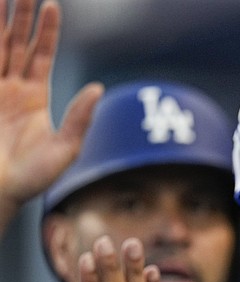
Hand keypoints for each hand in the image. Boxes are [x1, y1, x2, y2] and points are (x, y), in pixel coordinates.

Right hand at [0, 0, 102, 230]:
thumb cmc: (33, 178)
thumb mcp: (65, 148)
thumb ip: (79, 119)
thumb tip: (98, 89)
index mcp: (35, 97)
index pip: (41, 54)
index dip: (46, 30)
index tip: (51, 4)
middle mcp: (12, 88)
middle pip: (16, 42)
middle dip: (20, 15)